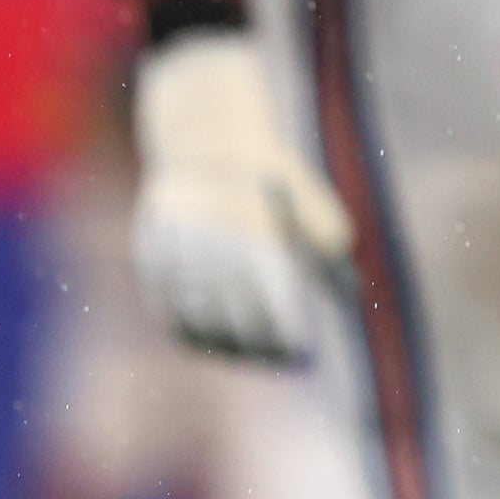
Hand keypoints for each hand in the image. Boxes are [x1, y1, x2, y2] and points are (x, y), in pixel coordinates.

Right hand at [130, 29, 351, 363]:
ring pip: (195, 312)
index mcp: (256, 228)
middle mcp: (214, 242)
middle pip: (232, 313)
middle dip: (254, 343)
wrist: (206, 137)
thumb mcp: (306, 193)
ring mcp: (178, 249)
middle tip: (273, 362)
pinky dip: (181, 326)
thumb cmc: (268, 173)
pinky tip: (201, 339)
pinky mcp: (151, 252)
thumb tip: (348, 284)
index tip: (298, 352)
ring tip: (240, 355)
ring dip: (218, 341)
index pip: (269, 299)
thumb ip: (326, 233)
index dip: (282, 332)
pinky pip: (164, 302)